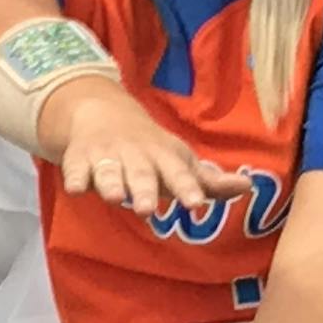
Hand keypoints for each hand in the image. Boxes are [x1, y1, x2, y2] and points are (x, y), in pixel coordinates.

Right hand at [49, 80, 250, 219]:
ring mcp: (106, 156)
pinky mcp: (79, 160)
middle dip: (145, 189)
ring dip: (111, 183)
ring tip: (115, 198)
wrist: (102, 113)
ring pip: (108, 171)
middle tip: (147, 209)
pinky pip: (75, 169)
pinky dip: (75, 177)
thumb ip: (210, 182)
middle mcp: (136, 155)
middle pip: (141, 173)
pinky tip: (76, 189)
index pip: (179, 173)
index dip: (187, 188)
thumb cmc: (151, 151)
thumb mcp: (180, 162)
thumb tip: (248, 187)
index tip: (195, 204)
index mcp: (164, 157)